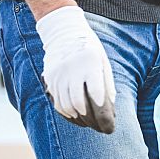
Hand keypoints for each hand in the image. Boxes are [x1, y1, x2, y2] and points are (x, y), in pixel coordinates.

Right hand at [36, 6, 116, 133]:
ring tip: (89, 124)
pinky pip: (57, 102)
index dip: (102, 112)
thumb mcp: (103, 62)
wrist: (64, 31)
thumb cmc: (90, 49)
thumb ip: (107, 84)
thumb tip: (109, 109)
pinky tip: (76, 117)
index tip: (109, 124)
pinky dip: (67, 113)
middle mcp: (72, 69)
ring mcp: (59, 74)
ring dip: (79, 119)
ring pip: (67, 105)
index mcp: (90, 63)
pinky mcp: (50, 78)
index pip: (96, 93)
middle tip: (100, 128)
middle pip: (80, 103)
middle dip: (91, 120)